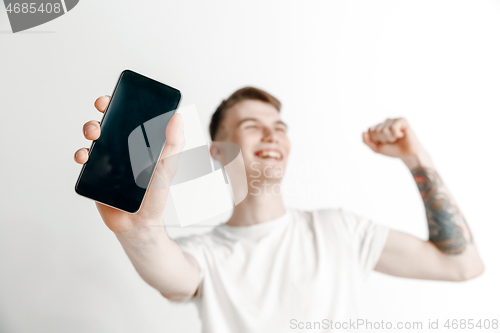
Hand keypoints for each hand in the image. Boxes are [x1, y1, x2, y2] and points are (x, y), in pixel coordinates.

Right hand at [74, 96, 184, 234]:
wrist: (139, 223)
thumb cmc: (156, 194)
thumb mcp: (168, 167)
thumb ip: (173, 144)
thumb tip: (178, 116)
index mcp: (139, 142)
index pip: (129, 117)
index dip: (121, 104)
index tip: (116, 95)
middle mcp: (121, 148)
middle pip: (108, 122)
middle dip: (102, 112)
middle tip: (102, 109)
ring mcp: (106, 160)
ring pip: (93, 138)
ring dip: (90, 128)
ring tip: (94, 133)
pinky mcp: (94, 175)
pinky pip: (83, 160)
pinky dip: (80, 154)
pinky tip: (85, 156)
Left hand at [362, 118, 430, 167]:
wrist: (407, 154)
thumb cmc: (393, 150)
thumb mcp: (376, 148)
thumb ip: (367, 141)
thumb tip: (363, 132)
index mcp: (379, 126)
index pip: (370, 130)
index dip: (376, 139)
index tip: (384, 142)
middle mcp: (386, 121)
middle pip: (376, 130)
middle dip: (383, 139)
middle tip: (392, 141)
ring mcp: (394, 120)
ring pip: (384, 130)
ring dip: (390, 138)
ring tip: (396, 138)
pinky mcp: (402, 120)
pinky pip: (393, 128)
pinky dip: (396, 135)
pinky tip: (402, 135)